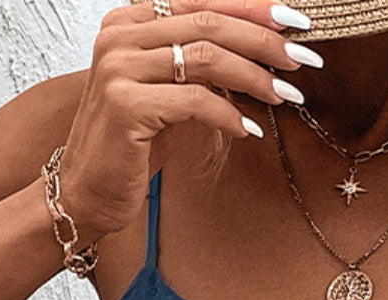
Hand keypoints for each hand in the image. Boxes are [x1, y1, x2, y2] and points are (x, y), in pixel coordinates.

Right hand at [58, 0, 319, 240]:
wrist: (85, 192)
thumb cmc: (130, 147)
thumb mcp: (166, 94)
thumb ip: (197, 64)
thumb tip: (260, 51)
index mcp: (129, 21)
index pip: (201, 1)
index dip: (252, 8)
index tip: (295, 22)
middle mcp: (119, 36)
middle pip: (208, 23)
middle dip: (263, 40)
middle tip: (302, 59)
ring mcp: (119, 68)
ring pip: (205, 57)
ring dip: (255, 77)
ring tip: (285, 97)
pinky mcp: (126, 105)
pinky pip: (195, 101)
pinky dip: (228, 114)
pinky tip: (248, 129)